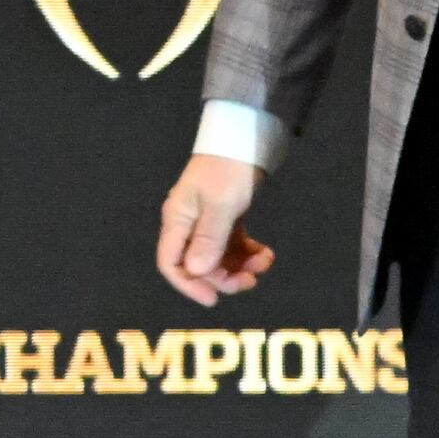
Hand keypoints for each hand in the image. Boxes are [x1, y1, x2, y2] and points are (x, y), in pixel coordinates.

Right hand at [157, 155, 274, 305]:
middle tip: (249, 281)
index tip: (213, 299)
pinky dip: (249, 253)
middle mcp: (189, 224)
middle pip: (199, 265)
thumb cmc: (229, 168)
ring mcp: (208, 221)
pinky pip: (234, 244)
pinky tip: (266, 254)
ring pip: (220, 257)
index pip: (171, 264)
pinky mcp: (227, 216)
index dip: (189, 285)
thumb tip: (196, 272)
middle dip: (223, 277)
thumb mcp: (221, 204)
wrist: (247, 138)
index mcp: (178, 220)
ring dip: (240, 266)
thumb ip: (209, 238)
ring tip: (263, 264)